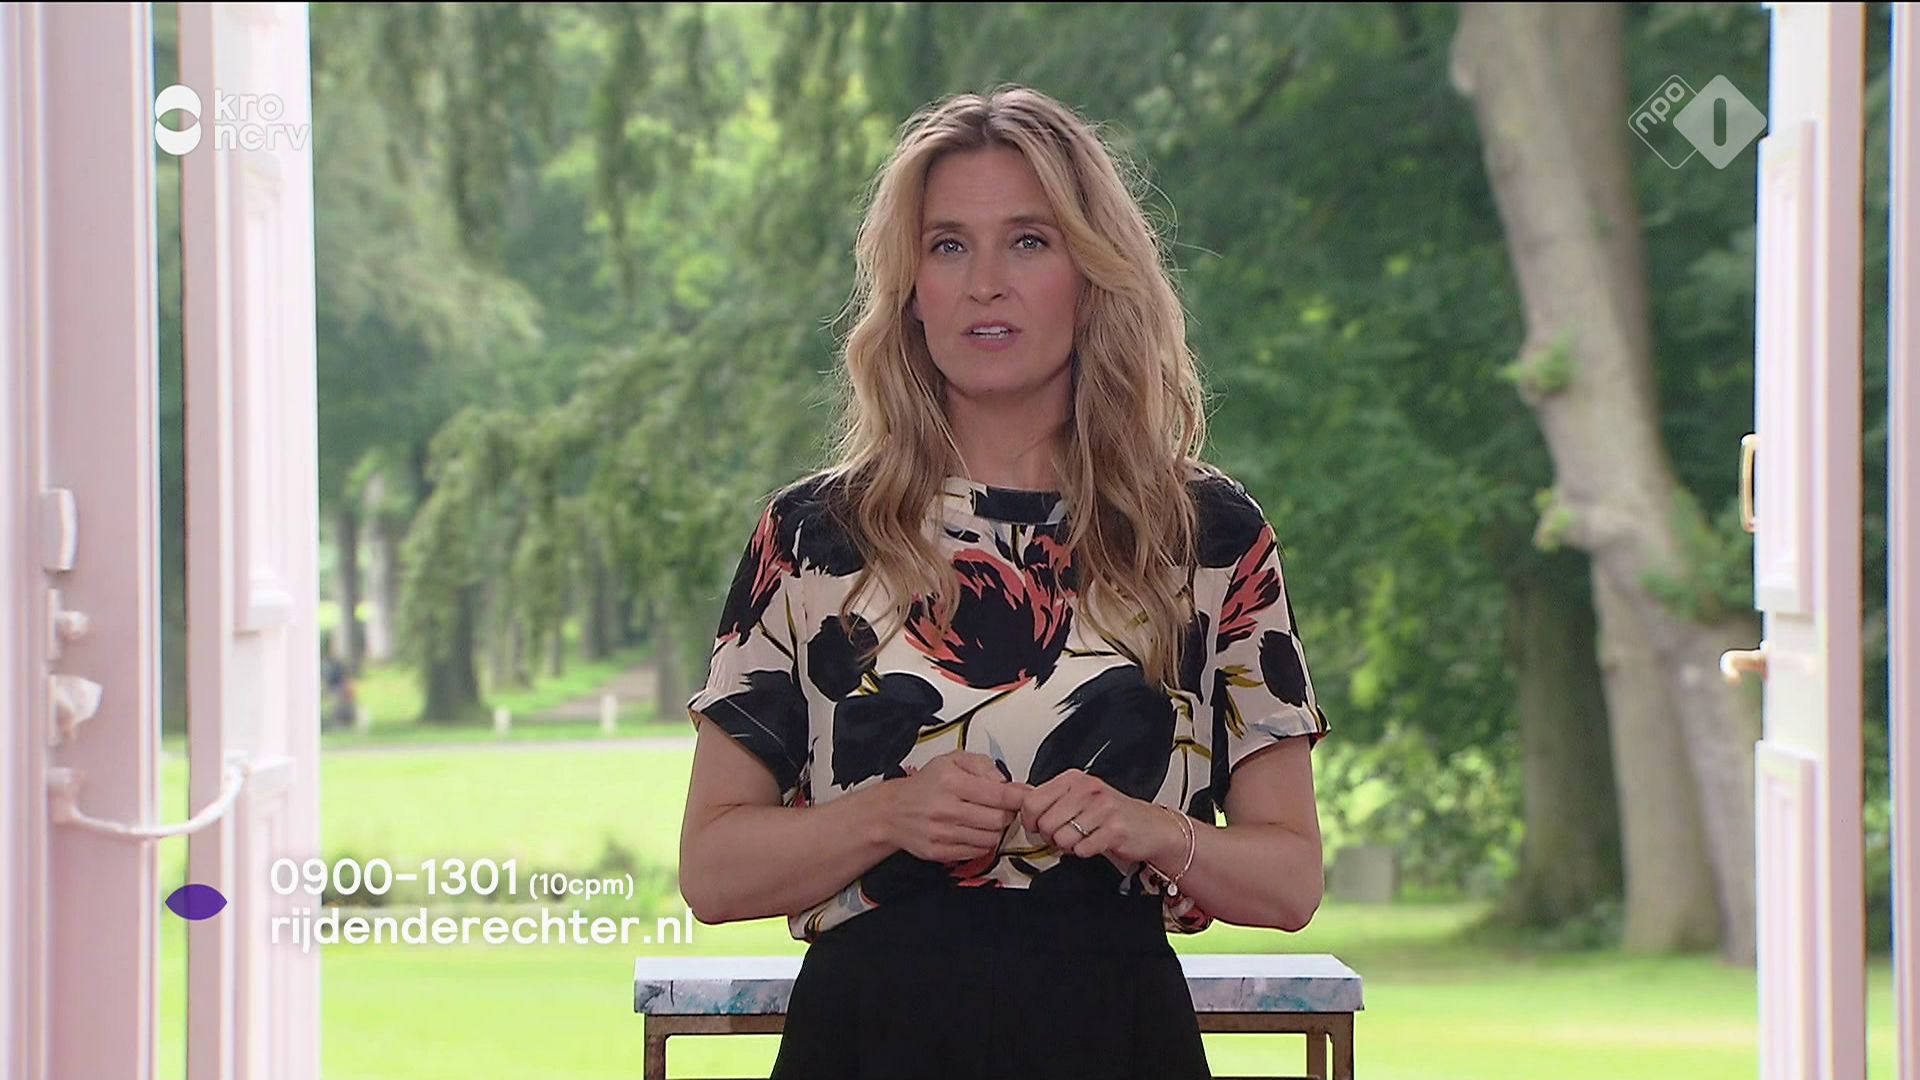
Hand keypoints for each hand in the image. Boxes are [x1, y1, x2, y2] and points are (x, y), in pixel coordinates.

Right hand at [878, 750, 1033, 862]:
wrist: (892, 811)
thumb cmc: (926, 784)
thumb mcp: (952, 761)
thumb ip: (982, 765)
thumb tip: (1005, 781)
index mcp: (951, 781)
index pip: (999, 794)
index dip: (1019, 797)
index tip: (1027, 797)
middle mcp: (946, 808)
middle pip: (999, 819)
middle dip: (1006, 813)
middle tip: (1001, 807)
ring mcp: (942, 833)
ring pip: (991, 838)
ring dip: (995, 830)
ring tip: (985, 819)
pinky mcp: (939, 852)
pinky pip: (977, 852)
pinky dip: (982, 843)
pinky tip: (973, 832)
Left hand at [1018, 769, 1183, 870]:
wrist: (1150, 826)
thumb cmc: (1111, 814)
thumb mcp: (1078, 798)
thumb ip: (1050, 801)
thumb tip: (1020, 808)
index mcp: (1073, 778)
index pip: (1032, 801)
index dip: (1030, 821)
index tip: (1037, 826)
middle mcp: (1087, 788)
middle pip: (1045, 823)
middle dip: (1051, 837)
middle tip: (1065, 836)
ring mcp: (1102, 807)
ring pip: (1063, 838)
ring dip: (1069, 846)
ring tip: (1083, 838)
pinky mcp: (1115, 829)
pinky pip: (1082, 849)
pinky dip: (1085, 852)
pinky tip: (1095, 843)